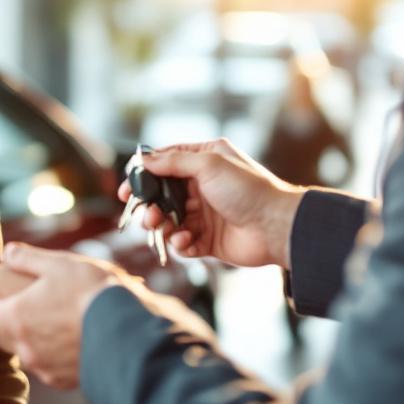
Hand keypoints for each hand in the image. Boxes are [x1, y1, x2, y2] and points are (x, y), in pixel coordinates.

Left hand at [0, 243, 129, 388]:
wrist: (128, 330)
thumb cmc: (92, 291)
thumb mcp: (58, 264)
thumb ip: (26, 258)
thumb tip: (5, 252)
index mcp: (17, 316)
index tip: (1, 294)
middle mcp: (25, 346)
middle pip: (10, 333)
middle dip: (15, 319)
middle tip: (29, 307)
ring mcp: (45, 367)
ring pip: (31, 351)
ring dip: (36, 338)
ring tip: (55, 323)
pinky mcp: (64, 380)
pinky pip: (52, 367)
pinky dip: (56, 355)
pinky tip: (72, 342)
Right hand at [120, 138, 304, 267]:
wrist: (277, 227)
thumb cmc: (249, 189)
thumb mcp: (209, 165)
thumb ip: (173, 162)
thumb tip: (145, 160)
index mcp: (205, 161)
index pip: (165, 164)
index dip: (143, 176)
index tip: (126, 191)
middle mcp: (204, 185)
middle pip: (163, 196)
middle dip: (150, 207)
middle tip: (147, 216)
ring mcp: (206, 214)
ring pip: (170, 220)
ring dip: (163, 226)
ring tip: (164, 229)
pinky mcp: (209, 239)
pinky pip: (184, 242)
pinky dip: (181, 243)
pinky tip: (188, 242)